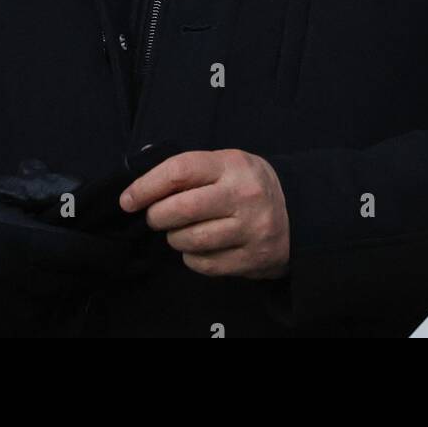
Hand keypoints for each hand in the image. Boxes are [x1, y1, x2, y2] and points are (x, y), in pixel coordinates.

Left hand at [119, 149, 289, 279]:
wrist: (299, 213)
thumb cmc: (249, 184)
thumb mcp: (227, 163)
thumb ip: (191, 171)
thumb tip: (142, 188)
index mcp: (232, 165)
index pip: (179, 171)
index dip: (146, 186)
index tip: (128, 199)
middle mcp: (243, 195)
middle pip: (180, 209)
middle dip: (156, 216)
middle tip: (155, 217)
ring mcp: (249, 230)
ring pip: (189, 240)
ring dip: (174, 238)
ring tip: (180, 231)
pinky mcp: (251, 259)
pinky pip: (204, 264)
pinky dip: (192, 257)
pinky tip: (199, 246)